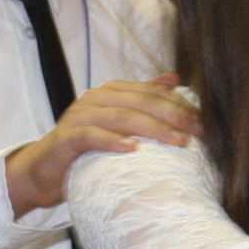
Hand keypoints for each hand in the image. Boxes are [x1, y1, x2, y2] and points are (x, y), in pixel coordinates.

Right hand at [5, 77, 196, 215]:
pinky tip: (133, 149)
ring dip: (153, 129)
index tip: (205, 122)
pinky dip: (112, 141)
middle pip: (141, 101)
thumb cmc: (85, 149)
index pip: (152, 92)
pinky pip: (91, 136)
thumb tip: (173, 78)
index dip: (180, 104)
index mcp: (111, 92)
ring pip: (122, 117)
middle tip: (198, 131)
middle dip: (174, 115)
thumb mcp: (117, 123)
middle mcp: (96, 99)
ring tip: (178, 141)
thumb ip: (142, 99)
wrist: (42, 170)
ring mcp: (79, 116)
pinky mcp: (66, 137)